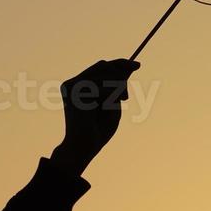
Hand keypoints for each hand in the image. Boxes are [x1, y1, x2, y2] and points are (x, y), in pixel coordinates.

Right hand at [50, 59, 139, 177]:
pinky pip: (103, 87)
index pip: (101, 66)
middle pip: (104, 66)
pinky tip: (103, 109)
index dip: (119, 64)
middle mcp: (73, 83)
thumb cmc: (98, 131)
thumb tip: (129, 66)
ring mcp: (72, 86)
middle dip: (120, 78)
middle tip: (125, 97)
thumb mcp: (112, 103)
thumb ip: (118, 85)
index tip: (137, 65)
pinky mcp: (75, 92)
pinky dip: (110, 98)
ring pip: (106, 75)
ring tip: (115, 105)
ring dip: (117, 90)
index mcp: (80, 85)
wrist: (83, 147)